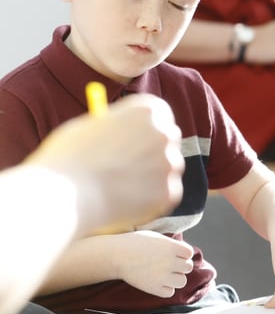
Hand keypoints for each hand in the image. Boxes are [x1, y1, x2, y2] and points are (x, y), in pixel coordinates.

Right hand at [25, 94, 183, 234]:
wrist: (64, 194)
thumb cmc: (68, 159)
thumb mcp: (91, 127)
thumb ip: (116, 129)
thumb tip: (126, 135)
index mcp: (147, 110)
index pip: (159, 115)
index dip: (145, 129)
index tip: (136, 139)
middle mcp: (165, 133)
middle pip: (168, 140)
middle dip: (153, 152)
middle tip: (130, 166)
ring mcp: (170, 164)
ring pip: (166, 170)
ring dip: (150, 178)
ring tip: (117, 187)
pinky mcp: (170, 193)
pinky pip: (163, 195)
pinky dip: (148, 201)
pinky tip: (122, 202)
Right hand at [114, 231, 194, 296]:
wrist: (116, 255)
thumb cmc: (134, 243)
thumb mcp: (156, 237)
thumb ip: (171, 244)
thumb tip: (183, 252)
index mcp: (171, 247)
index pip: (189, 253)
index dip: (183, 254)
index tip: (174, 254)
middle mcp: (170, 261)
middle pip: (188, 267)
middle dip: (180, 266)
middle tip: (169, 264)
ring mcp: (162, 276)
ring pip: (182, 281)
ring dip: (176, 278)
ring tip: (165, 274)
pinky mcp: (154, 288)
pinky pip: (169, 292)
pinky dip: (166, 288)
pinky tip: (158, 282)